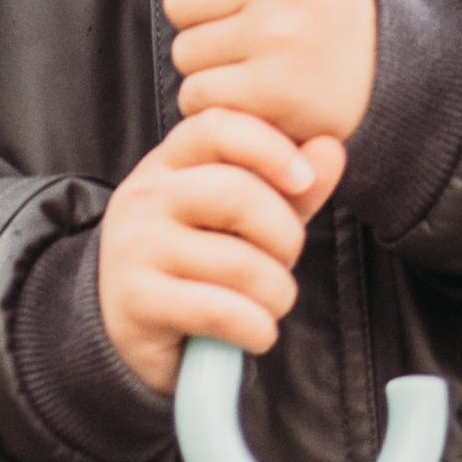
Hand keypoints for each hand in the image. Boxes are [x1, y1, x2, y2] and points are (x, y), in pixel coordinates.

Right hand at [96, 108, 348, 392]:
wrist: (130, 327)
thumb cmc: (197, 260)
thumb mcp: (242, 219)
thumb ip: (289, 187)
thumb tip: (332, 148)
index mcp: (169, 161)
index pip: (218, 127)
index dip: (269, 147)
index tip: (304, 180)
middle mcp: (145, 194)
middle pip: (237, 194)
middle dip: (285, 237)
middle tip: (286, 263)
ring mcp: (135, 246)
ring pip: (237, 263)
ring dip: (277, 294)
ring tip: (273, 305)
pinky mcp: (137, 301)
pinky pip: (220, 311)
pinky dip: (256, 329)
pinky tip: (257, 333)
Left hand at [143, 0, 377, 146]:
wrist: (389, 75)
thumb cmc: (328, 9)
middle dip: (198, 16)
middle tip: (238, 27)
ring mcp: (276, 41)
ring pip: (184, 50)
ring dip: (206, 63)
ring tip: (250, 62)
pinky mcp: (271, 96)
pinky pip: (198, 95)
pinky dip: (213, 101)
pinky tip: (247, 93)